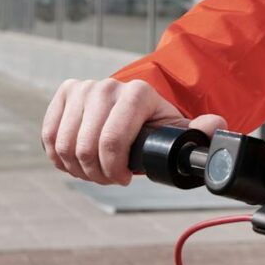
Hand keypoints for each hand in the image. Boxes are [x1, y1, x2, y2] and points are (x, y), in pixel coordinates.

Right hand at [41, 78, 225, 185]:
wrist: (138, 108)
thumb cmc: (158, 126)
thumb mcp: (181, 131)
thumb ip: (202, 131)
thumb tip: (214, 126)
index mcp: (138, 94)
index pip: (112, 143)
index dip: (113, 171)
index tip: (125, 179)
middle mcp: (108, 86)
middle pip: (85, 148)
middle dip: (96, 174)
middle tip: (110, 178)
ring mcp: (84, 87)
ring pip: (64, 145)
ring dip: (77, 168)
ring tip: (95, 171)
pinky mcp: (65, 93)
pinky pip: (49, 136)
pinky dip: (58, 157)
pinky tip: (75, 161)